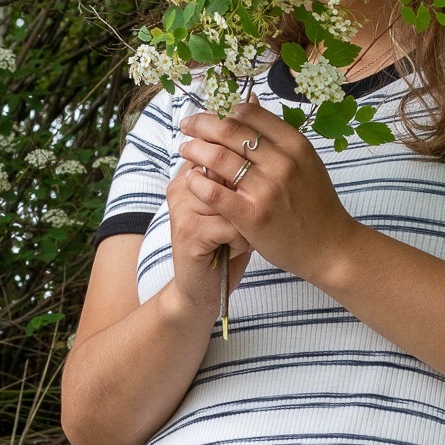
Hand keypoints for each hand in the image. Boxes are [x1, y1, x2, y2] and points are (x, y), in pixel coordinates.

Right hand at [165, 159, 251, 317]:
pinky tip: (231, 250)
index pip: (225, 154)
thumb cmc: (226, 247)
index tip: (244, 204)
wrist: (205, 291)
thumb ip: (238, 180)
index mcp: (191, 173)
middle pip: (231, 175)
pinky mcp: (188, 230)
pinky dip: (242, 241)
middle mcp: (182, 185)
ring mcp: (181, 206)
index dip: (246, 179)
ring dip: (246, 224)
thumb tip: (263, 153)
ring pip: (235, 200)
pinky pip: (232, 225)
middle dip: (247, 203)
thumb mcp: (235, 208)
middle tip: (243, 223)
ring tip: (236, 238)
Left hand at [178, 97, 358, 283]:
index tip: (208, 115)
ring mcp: (268, 190)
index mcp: (295, 145)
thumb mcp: (306, 163)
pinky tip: (190, 179)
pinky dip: (198, 182)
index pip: (248, 115)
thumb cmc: (316, 206)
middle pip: (229, 131)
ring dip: (195, 150)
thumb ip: (278, 138)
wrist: (330, 248)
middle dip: (201, 125)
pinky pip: (216, 193)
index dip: (222, 110)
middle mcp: (282, 163)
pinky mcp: (254, 216)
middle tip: (187, 126)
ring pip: (218, 158)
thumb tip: (249, 103)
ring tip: (186, 149)